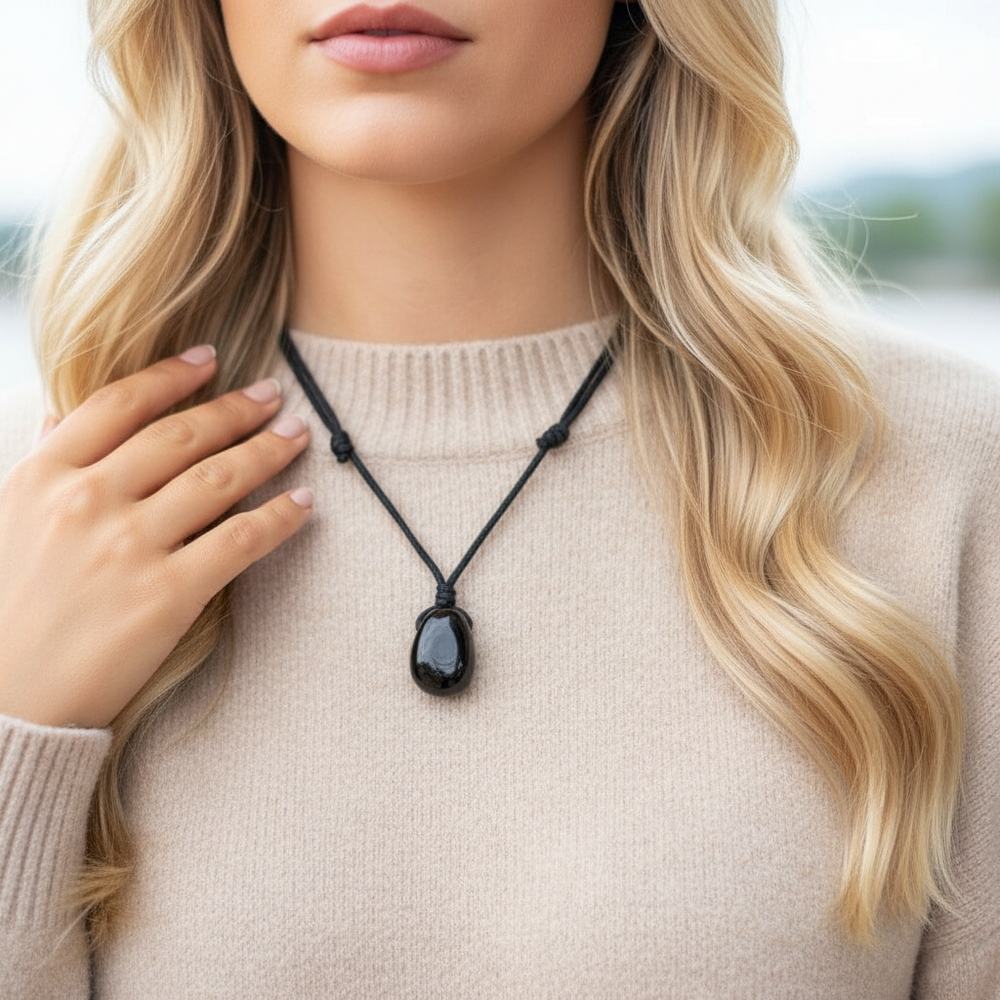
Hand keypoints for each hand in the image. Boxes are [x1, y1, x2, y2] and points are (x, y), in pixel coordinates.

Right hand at [0, 344, 311, 728]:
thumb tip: (57, 415)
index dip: (170, 376)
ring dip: (266, 451)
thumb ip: (43, 465)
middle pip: (179, 436)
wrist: (4, 700)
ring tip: (296, 434)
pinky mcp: (167, 595)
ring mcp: (129, 547)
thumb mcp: (7, 519)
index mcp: (44, 476)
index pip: (118, 404)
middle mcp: (88, 501)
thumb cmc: (7, 610)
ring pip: (217, 479)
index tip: (209, 360)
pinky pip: (239, 541)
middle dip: (234, 409)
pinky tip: (303, 504)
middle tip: (273, 394)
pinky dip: (278, 518)